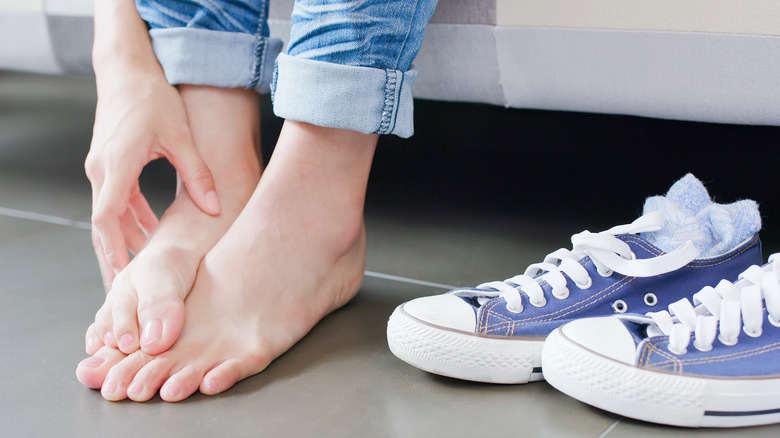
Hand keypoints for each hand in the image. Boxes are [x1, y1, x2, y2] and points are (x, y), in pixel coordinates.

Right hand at [86, 72, 219, 290]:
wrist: (127, 71)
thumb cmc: (151, 98)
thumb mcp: (180, 136)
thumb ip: (197, 174)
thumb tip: (214, 207)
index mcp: (117, 165)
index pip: (107, 217)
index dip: (114, 248)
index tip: (124, 275)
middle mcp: (102, 171)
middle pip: (103, 226)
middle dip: (113, 259)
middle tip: (125, 292)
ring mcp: (102, 169)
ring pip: (109, 217)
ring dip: (124, 242)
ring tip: (140, 272)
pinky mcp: (109, 166)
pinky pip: (116, 202)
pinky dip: (130, 221)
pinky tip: (149, 235)